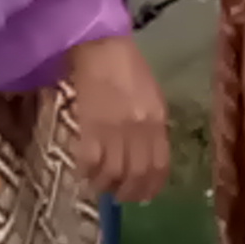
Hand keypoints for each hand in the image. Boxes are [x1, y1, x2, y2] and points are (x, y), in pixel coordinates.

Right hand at [64, 35, 170, 204]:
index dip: (150, 188)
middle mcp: (139, 130)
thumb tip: (145, 156)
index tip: (141, 196)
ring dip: (106, 186)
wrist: (101, 46)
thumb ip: (152, 127)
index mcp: (157, 121)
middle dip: (128, 193)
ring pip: (114, 173)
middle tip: (119, 196)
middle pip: (137, 175)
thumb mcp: (152, 97)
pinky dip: (88, 172)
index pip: (159, 166)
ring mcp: (115, 129)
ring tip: (100, 186)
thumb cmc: (128, 67)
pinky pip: (91, 160)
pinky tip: (85, 171)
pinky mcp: (90, 125)